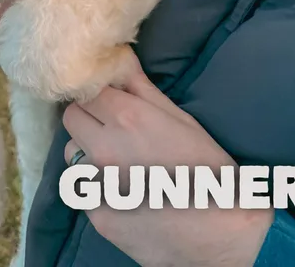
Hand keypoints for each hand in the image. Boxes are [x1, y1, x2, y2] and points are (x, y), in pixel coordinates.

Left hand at [63, 49, 272, 266]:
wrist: (222, 236)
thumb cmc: (208, 170)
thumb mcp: (181, 120)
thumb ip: (143, 88)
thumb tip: (121, 57)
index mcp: (127, 118)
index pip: (88, 91)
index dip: (100, 95)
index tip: (110, 102)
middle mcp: (105, 148)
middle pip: (72, 118)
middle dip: (88, 118)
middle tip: (110, 128)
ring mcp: (97, 185)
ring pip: (71, 154)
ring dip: (86, 152)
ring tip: (116, 162)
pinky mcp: (96, 216)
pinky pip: (82, 190)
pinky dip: (96, 187)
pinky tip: (123, 192)